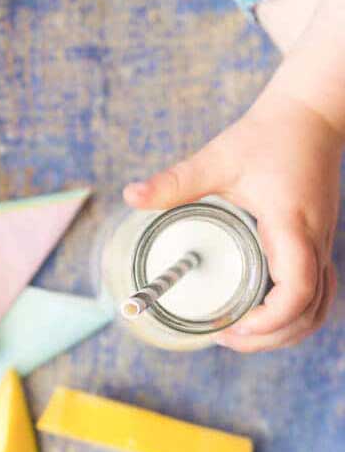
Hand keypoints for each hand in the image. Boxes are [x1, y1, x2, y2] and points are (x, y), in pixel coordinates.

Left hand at [123, 79, 341, 351]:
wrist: (311, 113)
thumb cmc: (269, 134)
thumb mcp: (217, 159)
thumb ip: (174, 182)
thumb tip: (131, 195)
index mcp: (291, 227)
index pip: (297, 292)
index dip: (268, 321)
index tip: (230, 327)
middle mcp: (314, 241)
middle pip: (311, 313)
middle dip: (271, 337)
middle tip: (225, 338)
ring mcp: (321, 242)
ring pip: (320, 306)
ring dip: (286, 331)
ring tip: (242, 333)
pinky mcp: (316, 239)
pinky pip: (317, 289)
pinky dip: (295, 311)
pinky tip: (261, 310)